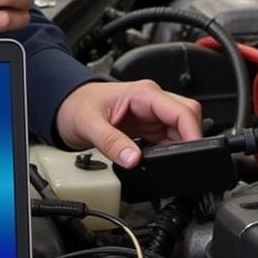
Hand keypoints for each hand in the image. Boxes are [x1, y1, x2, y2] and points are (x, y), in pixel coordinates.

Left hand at [56, 79, 202, 168]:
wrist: (64, 107)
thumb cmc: (75, 107)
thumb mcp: (89, 125)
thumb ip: (111, 143)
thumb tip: (133, 160)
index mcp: (143, 93)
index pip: (183, 110)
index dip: (193, 133)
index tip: (193, 154)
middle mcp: (151, 101)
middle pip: (188, 119)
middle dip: (189, 141)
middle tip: (179, 163)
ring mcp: (151, 114)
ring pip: (180, 131)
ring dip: (178, 148)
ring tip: (161, 163)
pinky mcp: (147, 127)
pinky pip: (168, 139)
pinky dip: (168, 152)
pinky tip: (157, 161)